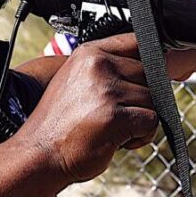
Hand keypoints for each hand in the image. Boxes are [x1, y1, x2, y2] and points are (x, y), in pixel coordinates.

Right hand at [18, 33, 157, 182]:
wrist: (39, 154)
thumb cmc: (60, 123)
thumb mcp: (77, 80)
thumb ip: (108, 68)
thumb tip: (154, 63)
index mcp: (89, 53)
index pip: (138, 41)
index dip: (152, 59)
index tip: (156, 72)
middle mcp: (98, 66)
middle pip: (150, 74)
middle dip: (140, 97)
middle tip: (117, 115)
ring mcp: (107, 90)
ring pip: (152, 99)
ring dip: (140, 119)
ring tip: (113, 129)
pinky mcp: (115, 117)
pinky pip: (152, 121)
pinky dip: (142, 136)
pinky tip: (119, 140)